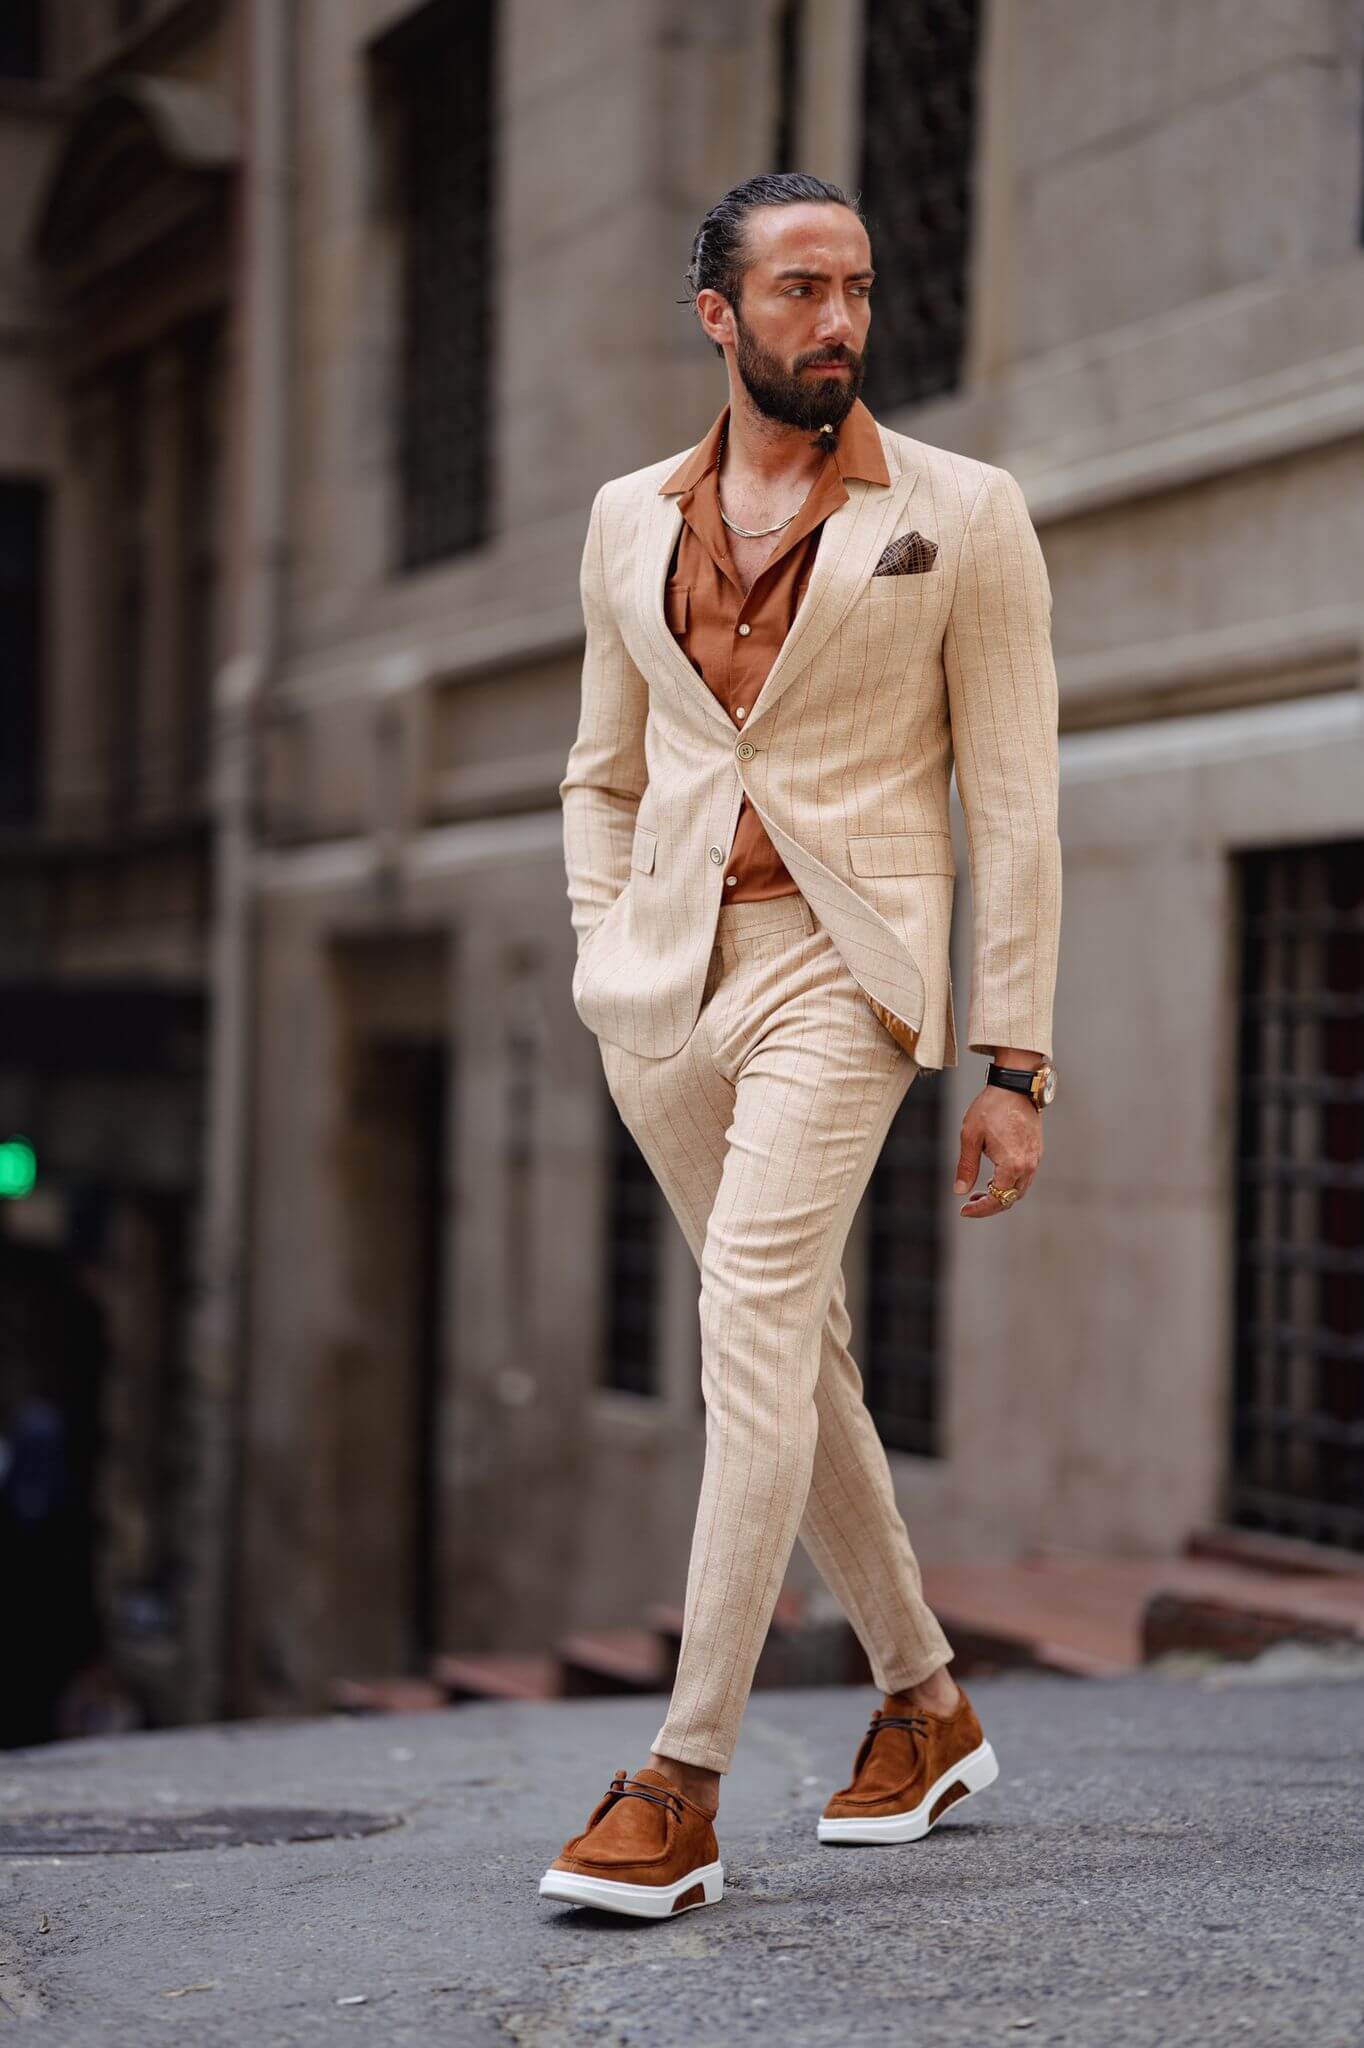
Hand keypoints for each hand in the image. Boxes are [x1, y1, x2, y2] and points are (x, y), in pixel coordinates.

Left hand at [952, 1086, 1041, 1218]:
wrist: (1015, 1086)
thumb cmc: (991, 1107)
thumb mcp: (970, 1137)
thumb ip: (966, 1167)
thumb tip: (960, 1191)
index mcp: (1012, 1165)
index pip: (997, 1199)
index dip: (980, 1210)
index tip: (963, 1210)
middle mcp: (1028, 1165)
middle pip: (1011, 1198)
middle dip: (990, 1205)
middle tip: (969, 1204)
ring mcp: (1034, 1158)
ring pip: (1019, 1190)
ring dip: (1001, 1195)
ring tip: (980, 1192)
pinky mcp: (1036, 1151)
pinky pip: (1025, 1177)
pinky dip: (1010, 1183)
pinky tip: (995, 1177)